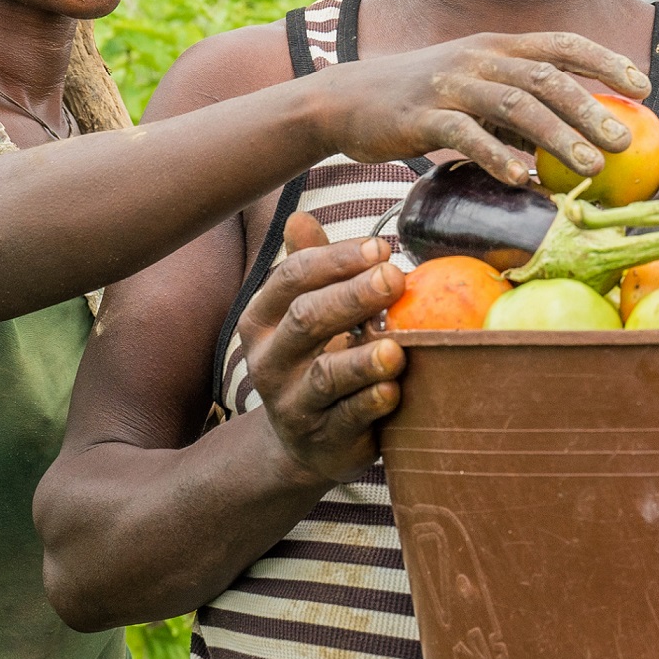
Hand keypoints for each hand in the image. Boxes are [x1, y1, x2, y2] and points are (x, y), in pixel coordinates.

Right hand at [237, 215, 408, 488]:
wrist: (310, 441)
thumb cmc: (317, 358)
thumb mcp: (307, 312)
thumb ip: (311, 268)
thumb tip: (297, 217)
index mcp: (262, 320)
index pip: (293, 278)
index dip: (337, 259)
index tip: (382, 248)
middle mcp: (269, 360)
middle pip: (306, 319)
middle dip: (352, 296)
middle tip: (395, 278)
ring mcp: (293, 403)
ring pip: (326, 375)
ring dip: (363, 358)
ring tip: (396, 346)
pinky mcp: (323, 439)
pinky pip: (348, 419)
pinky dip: (372, 402)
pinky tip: (394, 389)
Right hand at [310, 32, 650, 184]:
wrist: (349, 100)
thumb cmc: (426, 99)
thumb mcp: (478, 87)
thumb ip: (522, 103)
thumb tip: (579, 135)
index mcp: (499, 45)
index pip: (562, 43)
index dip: (606, 61)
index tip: (645, 87)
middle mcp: (479, 57)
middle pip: (546, 78)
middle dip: (591, 109)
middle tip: (627, 142)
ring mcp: (449, 84)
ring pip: (514, 105)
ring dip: (557, 137)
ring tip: (591, 168)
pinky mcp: (420, 116)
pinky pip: (464, 135)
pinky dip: (496, 157)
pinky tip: (521, 180)